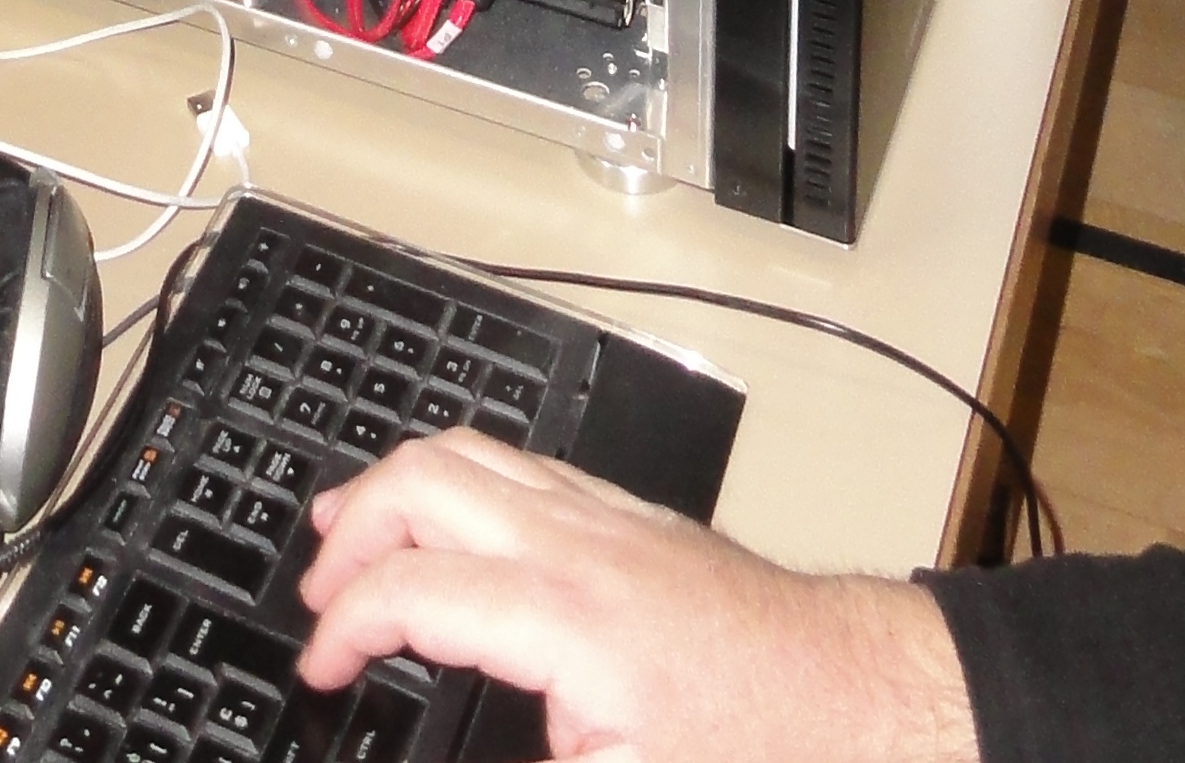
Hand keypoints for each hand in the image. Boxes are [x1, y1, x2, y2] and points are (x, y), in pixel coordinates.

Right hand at [295, 431, 976, 762]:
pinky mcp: (635, 519)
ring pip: (472, 453)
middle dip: (352, 530)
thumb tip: (467, 736)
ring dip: (396, 487)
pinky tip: (451, 518)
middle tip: (319, 595)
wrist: (865, 697)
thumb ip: (544, 752)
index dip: (346, 628)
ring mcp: (609, 518)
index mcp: (567, 616)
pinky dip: (459, 481)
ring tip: (349, 531)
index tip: (322, 672)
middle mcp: (580, 542)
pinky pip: (522, 464)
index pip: (415, 589)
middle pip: (426, 481)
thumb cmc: (769, 747)